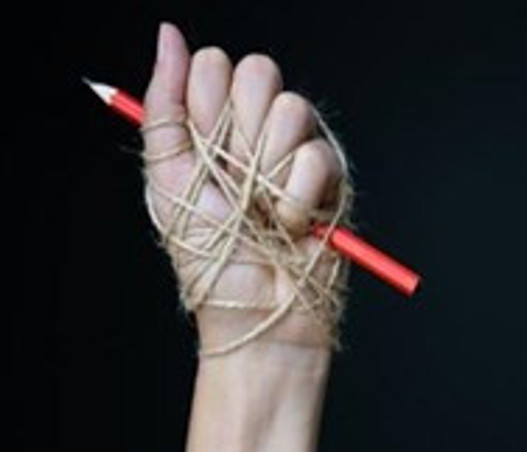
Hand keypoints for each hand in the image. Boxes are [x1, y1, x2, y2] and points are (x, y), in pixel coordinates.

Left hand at [141, 23, 350, 354]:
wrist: (259, 313)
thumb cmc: (211, 261)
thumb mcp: (168, 180)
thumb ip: (165, 106)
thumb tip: (168, 36)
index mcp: (212, 128)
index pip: (215, 66)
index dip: (208, 103)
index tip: (204, 150)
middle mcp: (256, 133)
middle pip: (259, 72)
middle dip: (241, 128)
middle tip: (234, 178)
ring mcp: (297, 154)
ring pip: (294, 108)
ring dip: (270, 169)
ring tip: (263, 210)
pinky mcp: (332, 179)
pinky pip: (319, 155)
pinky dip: (299, 197)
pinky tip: (292, 225)